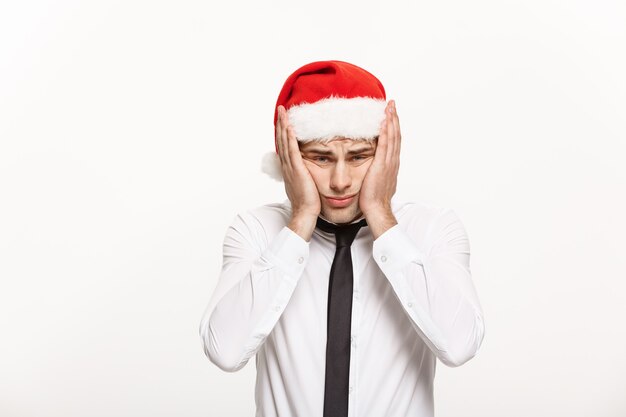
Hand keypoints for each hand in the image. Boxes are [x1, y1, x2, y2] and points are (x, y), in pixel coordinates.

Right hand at [276, 106, 320, 239]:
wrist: (305, 214)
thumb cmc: (309, 203)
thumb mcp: (306, 185)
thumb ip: (306, 175)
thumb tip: (309, 170)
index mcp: (290, 169)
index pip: (286, 146)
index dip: (284, 132)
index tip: (285, 120)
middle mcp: (288, 166)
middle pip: (283, 140)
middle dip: (282, 124)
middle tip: (281, 109)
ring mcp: (291, 168)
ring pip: (286, 142)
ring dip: (284, 126)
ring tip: (283, 112)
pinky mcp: (297, 170)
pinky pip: (292, 150)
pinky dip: (290, 137)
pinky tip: (290, 127)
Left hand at [359, 100, 400, 237]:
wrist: (376, 208)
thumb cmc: (372, 197)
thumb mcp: (375, 179)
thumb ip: (375, 169)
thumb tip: (371, 164)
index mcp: (391, 164)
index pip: (394, 140)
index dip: (393, 126)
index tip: (390, 114)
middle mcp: (392, 161)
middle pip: (396, 135)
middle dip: (394, 118)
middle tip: (392, 104)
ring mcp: (389, 163)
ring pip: (392, 137)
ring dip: (391, 121)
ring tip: (389, 107)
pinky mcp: (382, 165)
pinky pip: (385, 145)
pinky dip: (386, 132)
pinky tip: (384, 122)